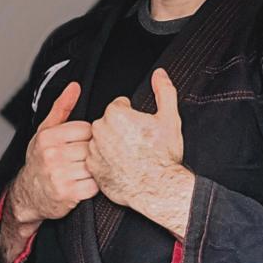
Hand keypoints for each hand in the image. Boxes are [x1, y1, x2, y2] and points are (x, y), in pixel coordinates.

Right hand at [9, 81, 98, 228]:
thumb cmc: (39, 160)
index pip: (87, 129)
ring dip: (93, 170)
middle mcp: (52, 155)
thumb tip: (75, 87)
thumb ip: (61, 108)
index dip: (87, 137)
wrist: (29, 194)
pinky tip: (82, 183)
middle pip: (91, 147)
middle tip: (81, 159)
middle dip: (90, 153)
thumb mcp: (46, 131)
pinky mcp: (68, 194)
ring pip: (95, 166)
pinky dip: (93, 186)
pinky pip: (94, 185)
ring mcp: (59, 175)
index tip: (79, 143)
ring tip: (81, 170)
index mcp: (48, 137)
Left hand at [86, 68, 193, 237]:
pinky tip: (123, 166)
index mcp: (116, 114)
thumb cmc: (163, 157)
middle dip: (121, 129)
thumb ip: (164, 91)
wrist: (159, 188)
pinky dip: (107, 161)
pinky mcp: (93, 168)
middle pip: (109, 122)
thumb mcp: (170, 118)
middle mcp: (100, 130)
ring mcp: (95, 150)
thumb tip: (160, 74)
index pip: (119, 106)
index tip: (140, 128)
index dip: (133, 116)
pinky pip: (97, 158)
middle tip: (138, 142)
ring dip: (113, 144)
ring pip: (102, 139)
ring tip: (131, 155)